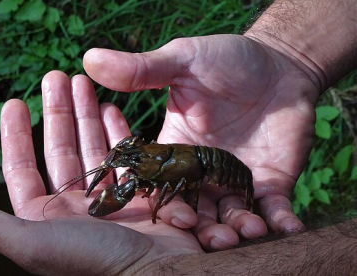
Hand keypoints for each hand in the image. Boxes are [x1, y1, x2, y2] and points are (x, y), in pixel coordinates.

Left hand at [0, 71, 224, 275]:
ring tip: (84, 83)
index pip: (22, 168)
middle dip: (57, 112)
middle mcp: (74, 205)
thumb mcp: (34, 243)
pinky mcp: (137, 190)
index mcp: (45, 216)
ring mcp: (108, 195)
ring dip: (86, 114)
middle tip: (57, 76)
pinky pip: (123, 154)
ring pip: (92, 145)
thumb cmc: (94, 259)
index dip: (15, 135)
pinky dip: (117, 130)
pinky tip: (111, 108)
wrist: (160, 271)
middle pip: (60, 149)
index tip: (13, 101)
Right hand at [84, 35, 318, 236]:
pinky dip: (280, 221)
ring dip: (239, 229)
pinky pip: (274, 209)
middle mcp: (201, 173)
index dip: (163, 203)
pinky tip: (288, 227)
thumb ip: (141, 69)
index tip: (172, 214)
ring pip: (231, 217)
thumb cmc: (227, 60)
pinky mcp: (270, 183)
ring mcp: (235, 180)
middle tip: (214, 236)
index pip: (159, 185)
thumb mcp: (182, 61)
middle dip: (202, 228)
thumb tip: (89, 58)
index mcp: (174, 151)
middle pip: (195, 211)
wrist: (278, 64)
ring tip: (248, 231)